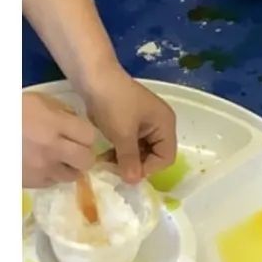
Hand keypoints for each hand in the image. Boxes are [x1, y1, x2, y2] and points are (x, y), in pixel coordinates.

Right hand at [23, 92, 97, 187]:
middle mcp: (53, 150)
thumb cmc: (10, 112)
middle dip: (83, 154)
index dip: (86, 135)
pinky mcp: (32, 183)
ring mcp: (42, 169)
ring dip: (69, 168)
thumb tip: (75, 126)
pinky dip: (52, 175)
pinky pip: (52, 182)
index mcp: (55, 125)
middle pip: (86, 160)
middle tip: (75, 150)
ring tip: (59, 160)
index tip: (79, 134)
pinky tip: (42, 166)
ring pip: (71, 176)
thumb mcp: (38, 102)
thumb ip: (61, 114)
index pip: (89, 136)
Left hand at [80, 67, 176, 182]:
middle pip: (154, 157)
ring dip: (126, 162)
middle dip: (136, 166)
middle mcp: (160, 126)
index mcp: (165, 124)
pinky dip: (120, 154)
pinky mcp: (131, 126)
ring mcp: (145, 126)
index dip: (149, 168)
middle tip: (115, 170)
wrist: (96, 80)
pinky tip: (106, 157)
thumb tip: (133, 181)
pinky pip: (131, 147)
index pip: (166, 157)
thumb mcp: (122, 134)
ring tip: (108, 164)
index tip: (128, 172)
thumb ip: (129, 159)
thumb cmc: (114, 103)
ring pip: (140, 154)